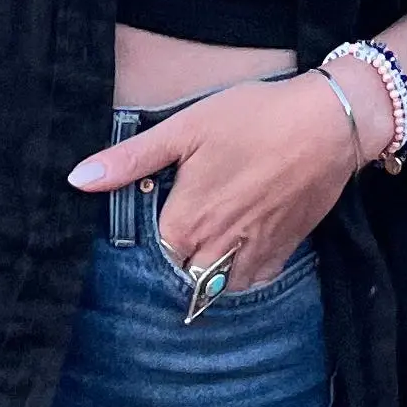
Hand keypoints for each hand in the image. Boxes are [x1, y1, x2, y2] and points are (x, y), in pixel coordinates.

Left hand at [66, 74, 367, 296]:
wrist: (329, 123)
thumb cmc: (253, 118)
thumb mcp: (185, 128)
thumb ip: (131, 159)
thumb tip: (78, 178)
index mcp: (186, 222)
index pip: (152, 255)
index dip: (151, 237)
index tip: (156, 213)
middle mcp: (217, 249)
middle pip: (183, 277)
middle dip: (178, 260)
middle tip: (180, 228)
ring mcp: (253, 254)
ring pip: (218, 287)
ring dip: (208, 273)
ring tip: (205, 243)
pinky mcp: (284, 250)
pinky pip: (253, 280)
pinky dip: (241, 274)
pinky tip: (237, 248)